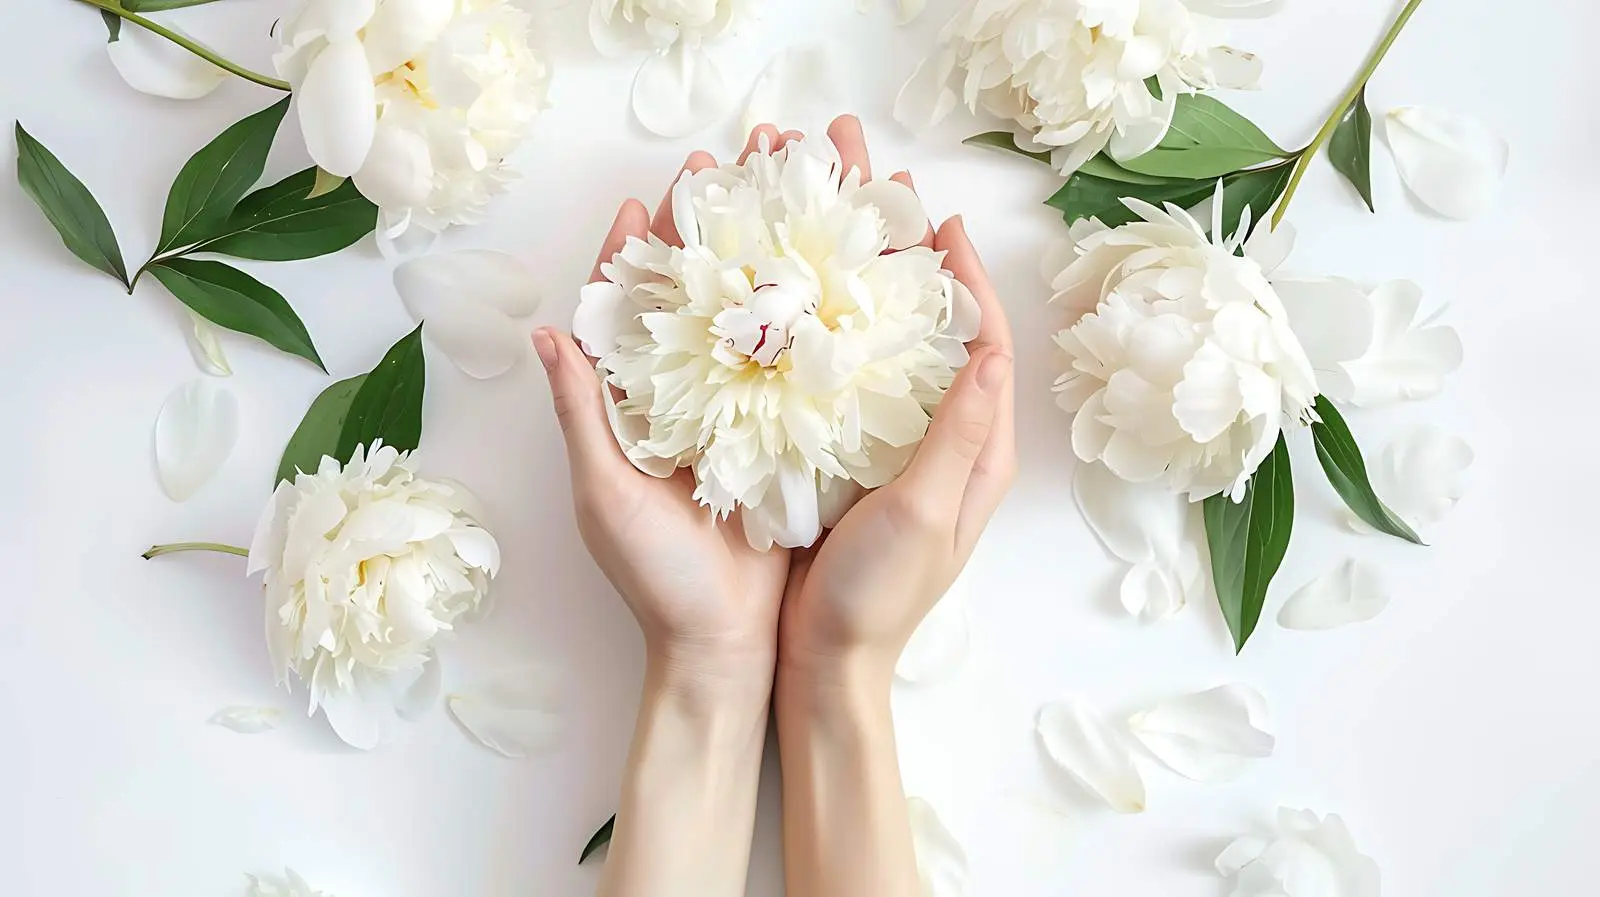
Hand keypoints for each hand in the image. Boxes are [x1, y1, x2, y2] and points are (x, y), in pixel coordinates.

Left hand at [533, 129, 803, 692]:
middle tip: (730, 168)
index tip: (645, 199)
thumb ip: (582, 415)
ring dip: (765, 259)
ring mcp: (740, 416)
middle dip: (710, 232)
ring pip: (749, 321)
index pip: (628, 314)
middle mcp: (687, 401)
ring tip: (786, 198)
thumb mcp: (604, 495)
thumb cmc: (655, 579)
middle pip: (695, 299)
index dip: (634, 255)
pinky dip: (810, 322)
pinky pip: (794, 369)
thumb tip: (547, 333)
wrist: (727, 646)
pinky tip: (833, 276)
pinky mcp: (786, 438)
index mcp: (634, 409)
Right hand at [779, 119, 1016, 688]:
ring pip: (894, 350)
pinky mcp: (852, 461)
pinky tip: (803, 304)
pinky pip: (854, 382)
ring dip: (875, 289)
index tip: (942, 224)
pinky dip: (835, 335)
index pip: (986, 347)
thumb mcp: (925, 513)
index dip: (969, 282)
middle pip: (940, 335)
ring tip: (844, 231)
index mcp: (977, 452)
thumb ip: (959, 433)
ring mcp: (898, 451)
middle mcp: (945, 442)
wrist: (824, 663)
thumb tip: (990, 347)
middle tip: (887, 200)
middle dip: (918, 265)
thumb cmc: (877, 597)